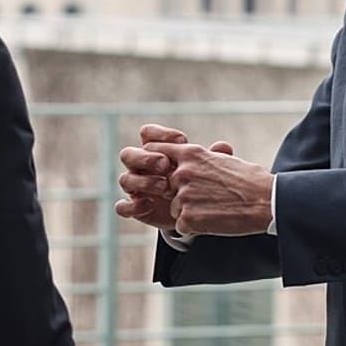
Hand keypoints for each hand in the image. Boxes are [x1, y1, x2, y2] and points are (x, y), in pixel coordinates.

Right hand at [115, 125, 231, 232]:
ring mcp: (136, 188)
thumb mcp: (207, 169)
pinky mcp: (136, 208)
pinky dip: (133, 205)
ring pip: (125, 180)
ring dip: (144, 182)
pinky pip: (122, 207)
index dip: (160, 134)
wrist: (197, 211)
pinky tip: (150, 205)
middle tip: (165, 163)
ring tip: (165, 186)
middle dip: (146, 157)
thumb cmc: (200, 182)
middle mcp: (141, 167)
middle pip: (128, 154)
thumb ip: (213, 158)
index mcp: (156, 151)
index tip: (182, 141)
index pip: (147, 134)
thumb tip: (223, 147)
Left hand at [145, 142, 272, 237]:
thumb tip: (186, 161)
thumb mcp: (221, 159)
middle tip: (208, 198)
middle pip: (167, 187)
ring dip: (190, 213)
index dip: (160, 163)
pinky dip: (195, 228)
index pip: (156, 151)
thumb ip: (198, 160)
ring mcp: (184, 196)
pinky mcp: (187, 218)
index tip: (165, 171)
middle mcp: (182, 173)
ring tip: (215, 209)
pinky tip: (214, 221)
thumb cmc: (250, 180)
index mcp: (191, 154)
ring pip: (175, 209)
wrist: (266, 201)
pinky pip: (182, 227)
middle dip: (182, 194)